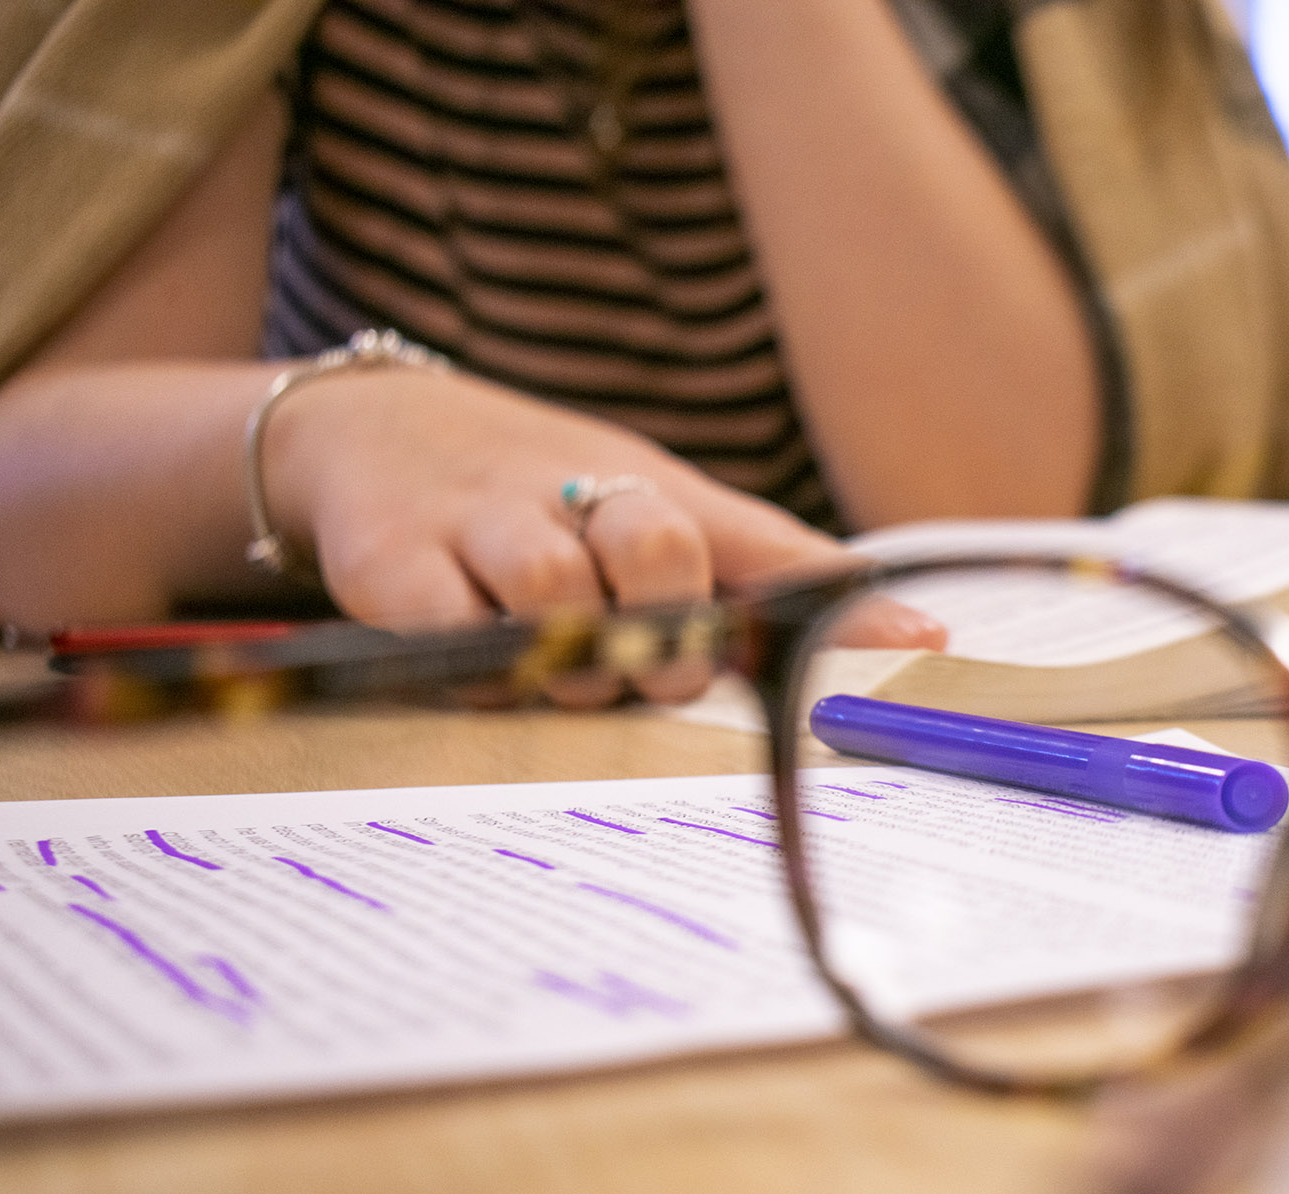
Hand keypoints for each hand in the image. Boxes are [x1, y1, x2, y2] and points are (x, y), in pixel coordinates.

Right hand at [263, 368, 944, 700]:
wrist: (366, 428)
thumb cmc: (540, 492)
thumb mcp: (661, 508)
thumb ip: (772, 572)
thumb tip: (922, 631)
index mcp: (654, 488)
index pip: (761, 543)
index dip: (834, 597)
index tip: (917, 643)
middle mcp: (572, 492)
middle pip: (660, 555)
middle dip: (669, 634)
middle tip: (649, 667)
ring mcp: (479, 522)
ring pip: (556, 598)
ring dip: (570, 660)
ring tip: (557, 668)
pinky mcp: (390, 561)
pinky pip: (450, 635)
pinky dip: (476, 670)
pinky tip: (476, 662)